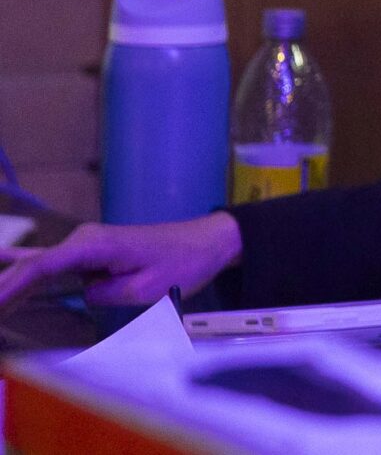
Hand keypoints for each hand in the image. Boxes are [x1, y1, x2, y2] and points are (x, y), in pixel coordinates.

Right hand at [0, 211, 242, 313]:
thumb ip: (105, 293)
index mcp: (94, 244)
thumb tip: (83, 292)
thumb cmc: (183, 263)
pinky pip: (52, 266)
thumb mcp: (144, 289)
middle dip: (4, 288)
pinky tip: (6, 274)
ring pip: (37, 267)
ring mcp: (86, 244)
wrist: (208, 241)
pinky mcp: (91, 253)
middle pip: (32, 266)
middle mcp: (84, 239)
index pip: (41, 267)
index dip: (10, 287)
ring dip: (12, 285)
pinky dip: (28, 277)